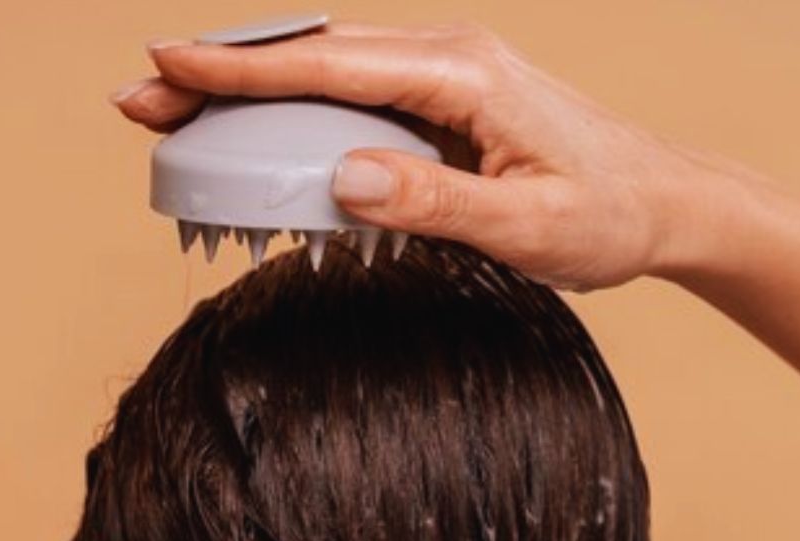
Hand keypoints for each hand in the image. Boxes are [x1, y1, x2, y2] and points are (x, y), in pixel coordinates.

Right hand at [112, 20, 709, 291]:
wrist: (664, 203)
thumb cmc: (607, 216)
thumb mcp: (529, 227)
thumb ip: (437, 205)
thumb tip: (343, 175)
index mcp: (463, 74)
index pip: (330, 63)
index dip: (242, 68)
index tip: (167, 63)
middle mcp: (446, 57)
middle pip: (310, 55)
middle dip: (220, 73)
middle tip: (136, 98)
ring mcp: (442, 76)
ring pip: (323, 69)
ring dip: (247, 90)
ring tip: (172, 113)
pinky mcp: (441, 104)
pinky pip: (350, 95)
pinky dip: (291, 109)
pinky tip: (251, 133)